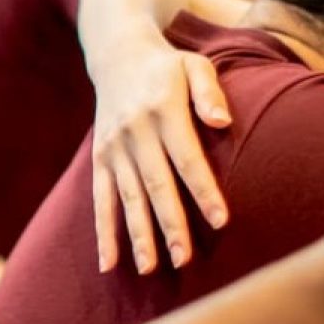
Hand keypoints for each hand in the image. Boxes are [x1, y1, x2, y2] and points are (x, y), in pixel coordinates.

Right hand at [91, 40, 232, 275]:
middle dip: (170, 224)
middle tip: (184, 259)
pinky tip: (109, 263)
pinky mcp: (100, 159)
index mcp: (164, 111)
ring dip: (138, 235)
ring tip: (150, 268)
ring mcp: (114, 148)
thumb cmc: (168, 67)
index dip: (204, 190)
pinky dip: (104, 232)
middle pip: (156, 185)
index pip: (187, 158)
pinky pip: (101, 200)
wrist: (117, 55)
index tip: (221, 221)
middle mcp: (136, 133)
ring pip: (127, 198)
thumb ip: (209, 92)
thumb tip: (223, 121)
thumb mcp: (194, 65)